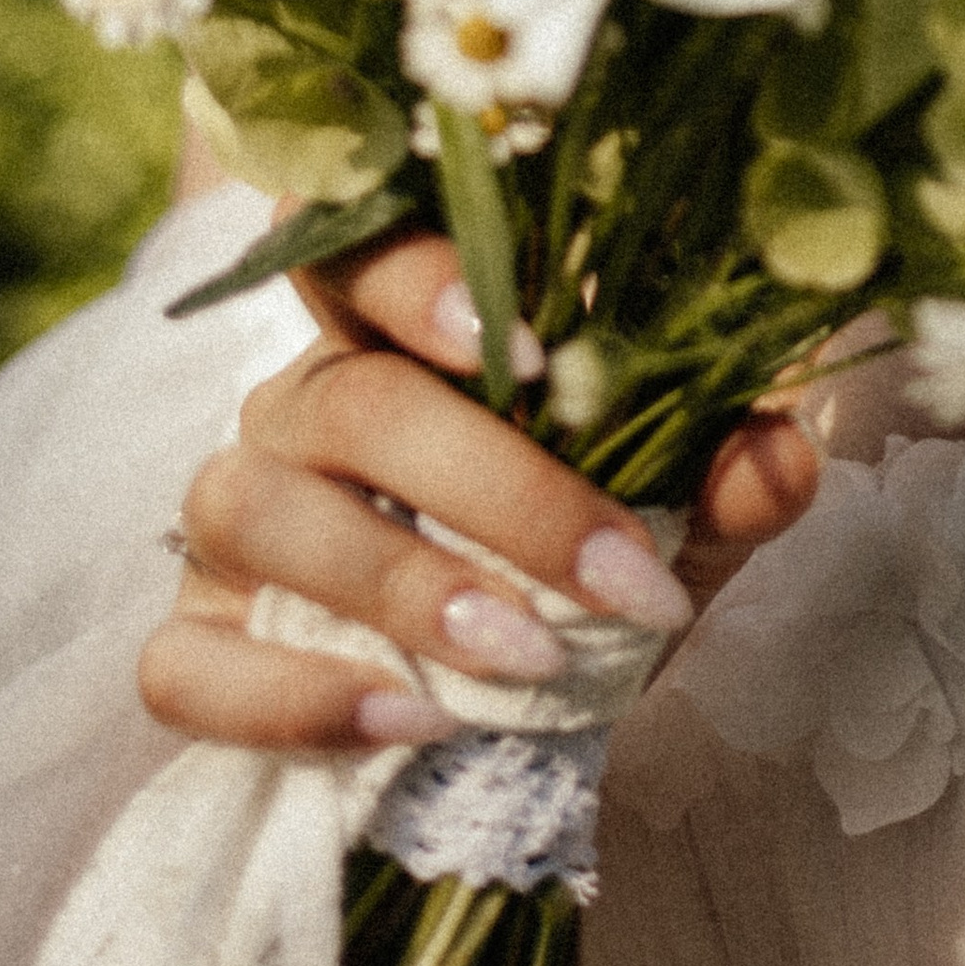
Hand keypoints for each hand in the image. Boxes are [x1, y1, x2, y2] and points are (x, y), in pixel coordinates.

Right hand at [138, 222, 821, 750]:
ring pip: (252, 509)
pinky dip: (291, 701)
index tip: (536, 349)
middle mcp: (298, 407)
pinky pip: (186, 666)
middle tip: (616, 576)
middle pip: (353, 400)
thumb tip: (778, 455)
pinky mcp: (191, 647)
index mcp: (400, 334)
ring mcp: (232, 527)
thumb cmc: (577, 568)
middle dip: (496, 488)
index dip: (422, 276)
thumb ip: (723, 480)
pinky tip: (408, 722)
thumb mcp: (674, 524)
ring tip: (525, 658)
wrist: (511, 708)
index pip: (362, 243)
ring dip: (399, 585)